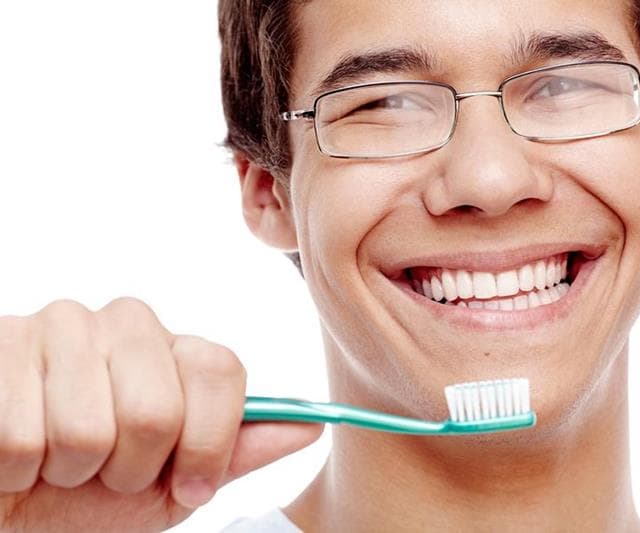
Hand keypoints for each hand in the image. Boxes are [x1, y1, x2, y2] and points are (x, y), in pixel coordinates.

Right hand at [0, 297, 322, 531]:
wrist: (12, 509)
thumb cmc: (88, 496)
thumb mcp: (174, 485)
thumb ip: (236, 451)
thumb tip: (311, 425)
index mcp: (174, 349)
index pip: (220, 370)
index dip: (209, 441)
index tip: (190, 483)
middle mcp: (124, 323)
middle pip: (158, 408)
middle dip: (131, 467)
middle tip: (104, 470)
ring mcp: (60, 326)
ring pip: (89, 428)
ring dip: (71, 471)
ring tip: (56, 459)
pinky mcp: (1, 344)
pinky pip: (25, 436)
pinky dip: (18, 469)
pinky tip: (16, 453)